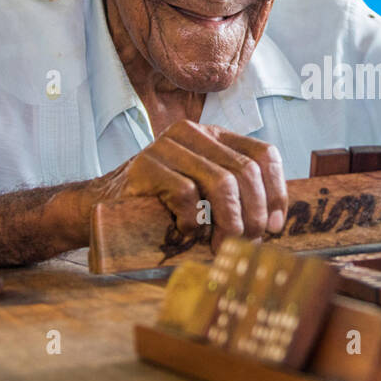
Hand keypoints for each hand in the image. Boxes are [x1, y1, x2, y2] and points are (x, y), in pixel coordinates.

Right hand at [90, 120, 286, 249]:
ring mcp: (168, 146)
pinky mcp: (146, 165)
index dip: (276, 191)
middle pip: (245, 172)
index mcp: (215, 137)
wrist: (102, 210)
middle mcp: (194, 133)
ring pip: (221, 183)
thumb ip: (237, 197)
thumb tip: (278, 224)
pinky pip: (186, 194)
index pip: (263, 154)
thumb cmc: (162, 208)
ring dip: (229, 223)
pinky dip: (192, 222)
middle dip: (254, 215)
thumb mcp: (205, 196)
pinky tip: (185, 233)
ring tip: (221, 246)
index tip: (277, 225)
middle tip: (249, 244)